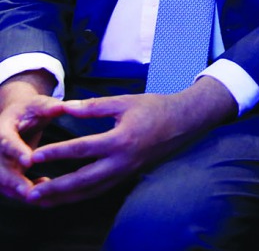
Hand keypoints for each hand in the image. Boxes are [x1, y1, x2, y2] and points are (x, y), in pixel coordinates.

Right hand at [0, 72, 62, 202]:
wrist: (17, 118)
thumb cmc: (30, 110)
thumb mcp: (38, 105)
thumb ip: (49, 107)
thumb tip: (64, 106)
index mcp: (1, 130)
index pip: (6, 142)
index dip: (16, 152)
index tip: (29, 161)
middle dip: (13, 181)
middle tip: (29, 192)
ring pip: (3, 182)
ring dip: (20, 191)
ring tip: (43, 196)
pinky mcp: (5, 174)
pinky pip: (11, 188)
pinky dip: (26, 191)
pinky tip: (46, 190)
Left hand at [23, 77, 236, 207]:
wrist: (185, 122)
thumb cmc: (155, 108)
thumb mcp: (125, 101)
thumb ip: (93, 107)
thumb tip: (64, 107)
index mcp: (122, 139)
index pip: (82, 149)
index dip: (56, 153)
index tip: (34, 156)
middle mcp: (123, 161)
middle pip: (84, 180)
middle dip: (55, 187)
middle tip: (31, 191)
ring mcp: (127, 172)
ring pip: (91, 191)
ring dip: (64, 197)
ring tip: (41, 199)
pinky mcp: (128, 176)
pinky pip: (100, 190)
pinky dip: (80, 196)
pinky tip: (64, 197)